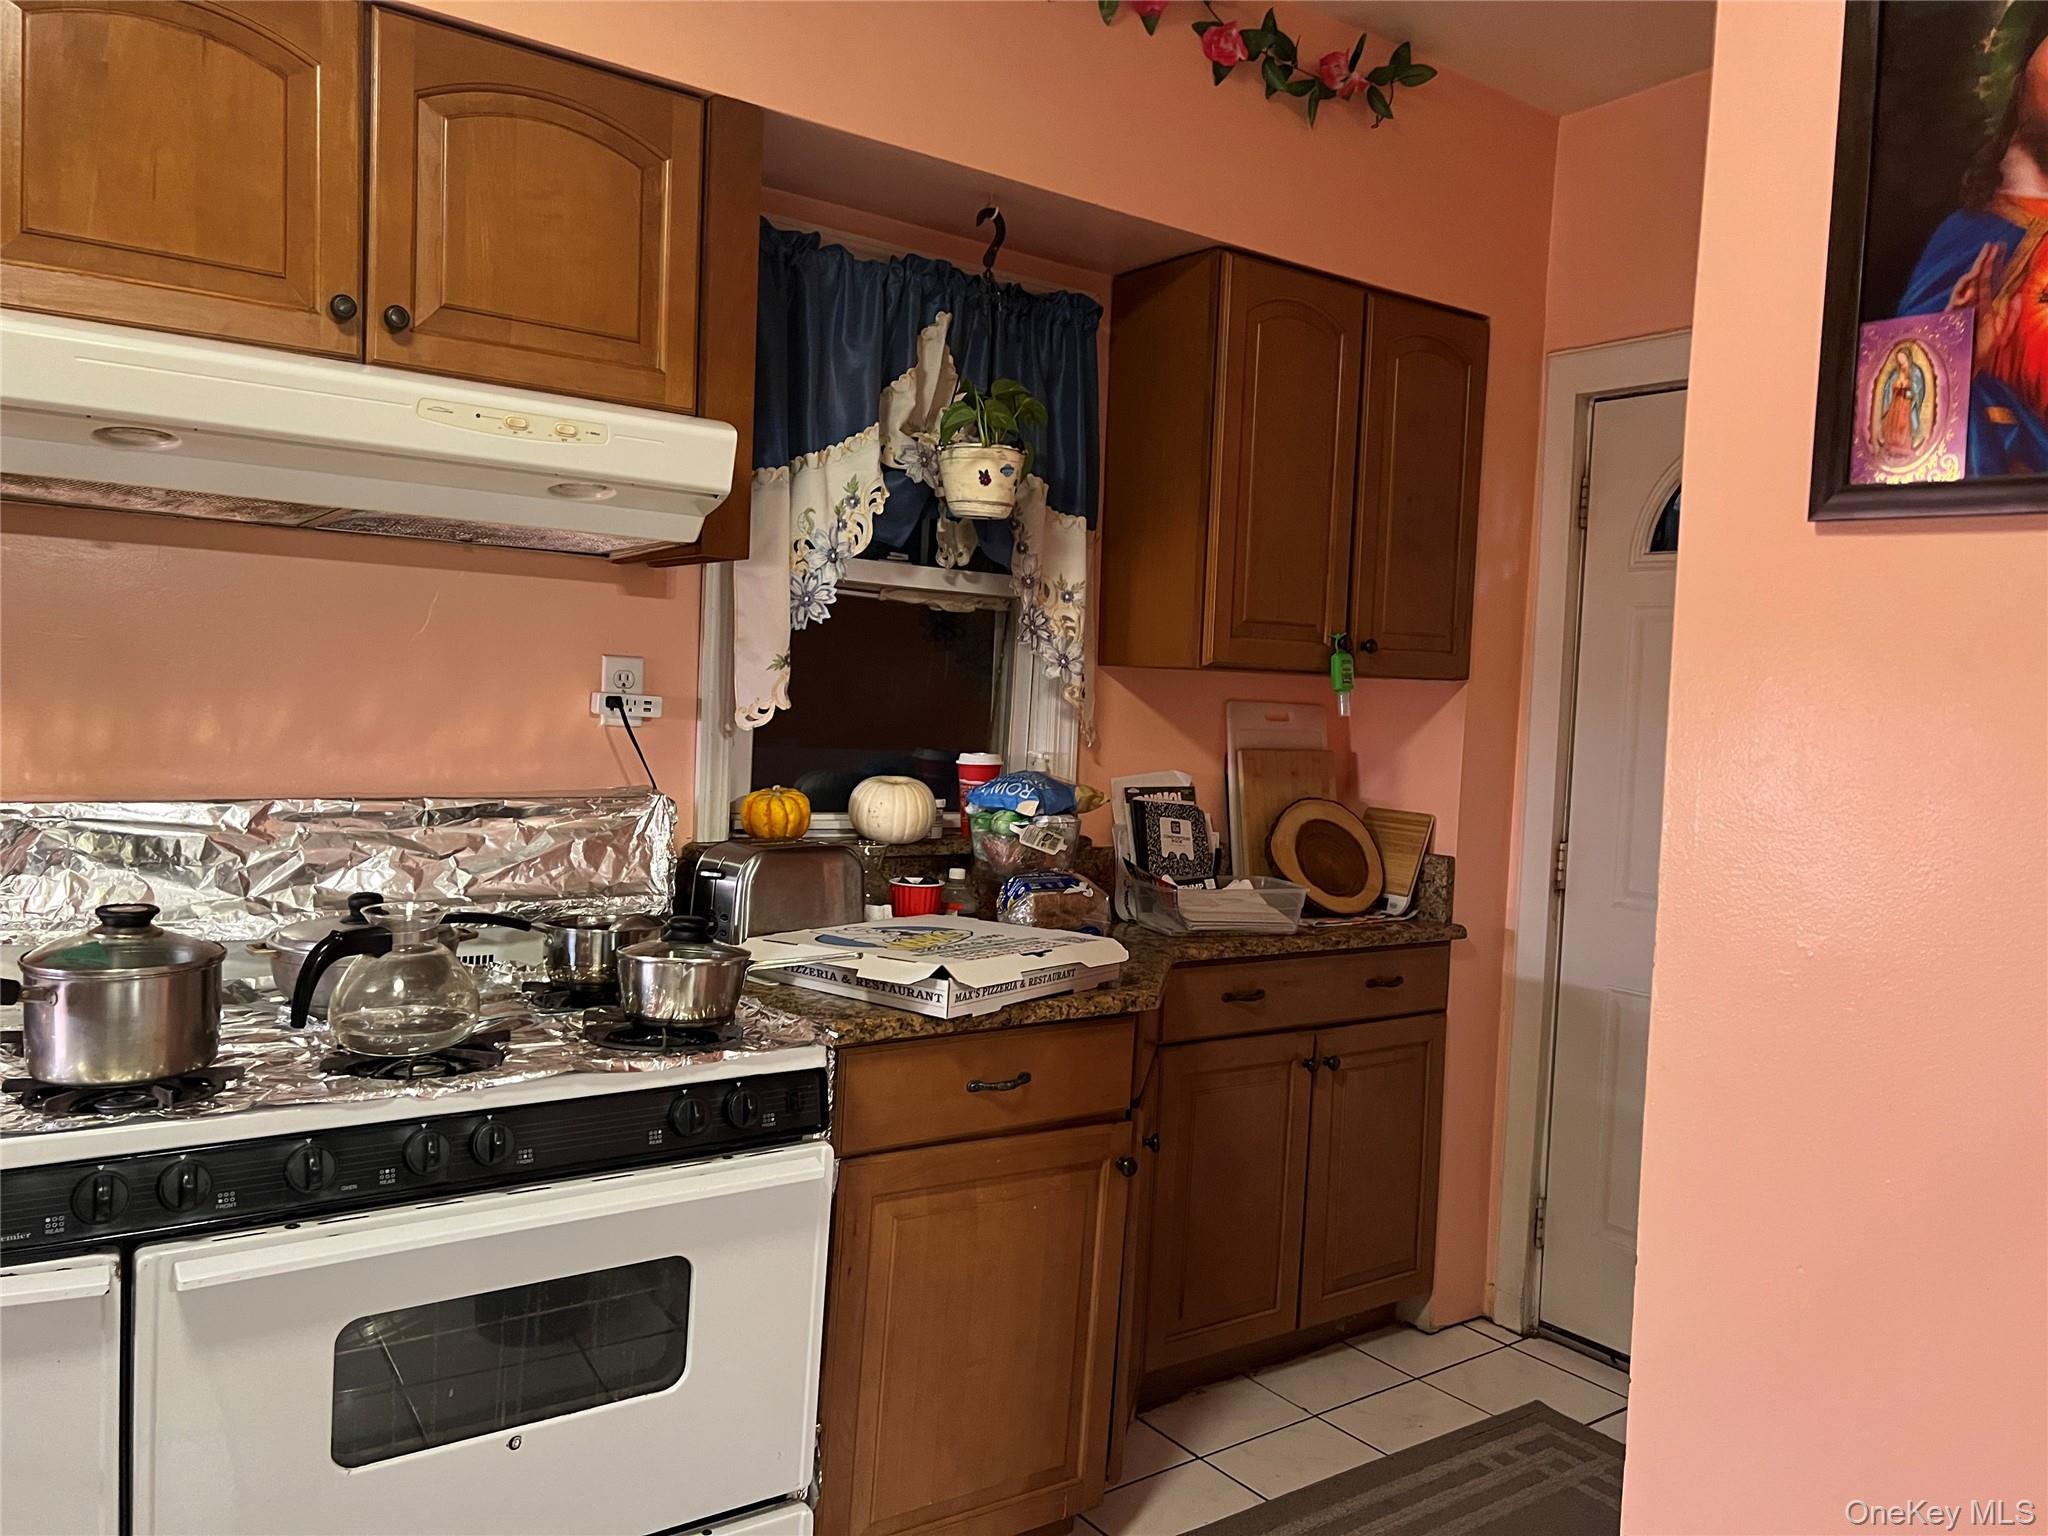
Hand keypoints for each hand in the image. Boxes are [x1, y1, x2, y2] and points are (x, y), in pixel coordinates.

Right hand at [1947, 242, 2021, 370]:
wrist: (1966, 370)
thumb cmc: (1982, 355)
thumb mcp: (2003, 334)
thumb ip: (2012, 315)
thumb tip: (2017, 294)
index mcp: (1985, 308)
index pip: (1991, 282)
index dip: (1997, 266)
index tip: (2002, 249)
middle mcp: (1973, 305)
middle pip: (1980, 279)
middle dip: (1988, 261)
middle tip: (1996, 244)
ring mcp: (1962, 309)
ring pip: (1969, 284)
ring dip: (1978, 268)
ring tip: (1987, 253)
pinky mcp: (1953, 316)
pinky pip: (1957, 297)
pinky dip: (1964, 286)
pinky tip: (1973, 275)